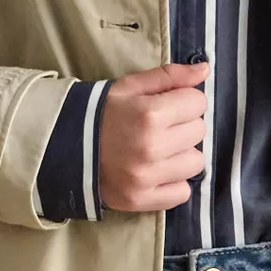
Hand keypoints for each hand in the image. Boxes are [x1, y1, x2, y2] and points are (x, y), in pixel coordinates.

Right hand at [98, 61, 207, 212]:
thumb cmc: (101, 113)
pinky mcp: (142, 200)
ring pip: (195, 162)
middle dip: (183, 125)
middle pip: (198, 132)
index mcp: (149, 114)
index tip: (168, 106)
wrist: (65, 147)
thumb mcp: (131, 86)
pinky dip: (174, 182)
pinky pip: (182, 193)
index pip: (198, 103)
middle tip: (160, 128)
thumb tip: (205, 70)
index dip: (184, 101)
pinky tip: (157, 172)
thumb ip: (170, 76)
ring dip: (182, 155)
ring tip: (159, 150)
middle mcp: (151, 148)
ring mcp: (147, 177)